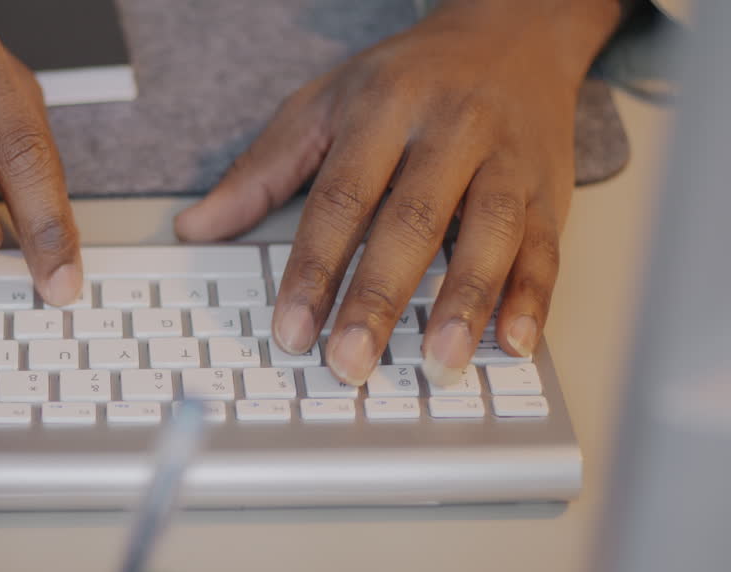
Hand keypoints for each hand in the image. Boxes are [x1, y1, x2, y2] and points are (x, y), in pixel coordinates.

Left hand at [175, 0, 623, 384]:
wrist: (512, 29)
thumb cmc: (406, 78)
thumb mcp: (322, 103)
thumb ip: (261, 171)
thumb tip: (195, 226)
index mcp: (383, 110)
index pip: (340, 199)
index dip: (313, 269)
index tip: (291, 329)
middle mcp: (450, 130)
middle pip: (411, 223)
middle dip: (378, 299)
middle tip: (350, 361)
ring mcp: (507, 160)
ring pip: (490, 234)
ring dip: (464, 303)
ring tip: (438, 361)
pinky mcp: (552, 189)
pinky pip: (547, 247)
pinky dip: (533, 298)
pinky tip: (513, 341)